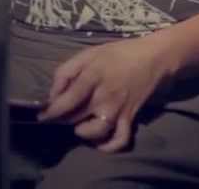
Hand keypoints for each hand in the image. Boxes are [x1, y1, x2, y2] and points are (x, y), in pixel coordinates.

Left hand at [37, 36, 175, 151]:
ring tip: (81, 124)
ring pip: (94, 132)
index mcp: (92, 77)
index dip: (50, 112)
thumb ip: (66, 71)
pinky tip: (99, 142)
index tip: (43, 114)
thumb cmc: (119, 53)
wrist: (156, 56)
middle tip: (64, 113)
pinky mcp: (130, 117)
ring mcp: (118, 109)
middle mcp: (104, 96)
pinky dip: (108, 146)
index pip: (64, 103)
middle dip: (64, 118)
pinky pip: (120, 139)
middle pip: (74, 118)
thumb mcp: (89, 53)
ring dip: (82, 131)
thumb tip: (52, 95)